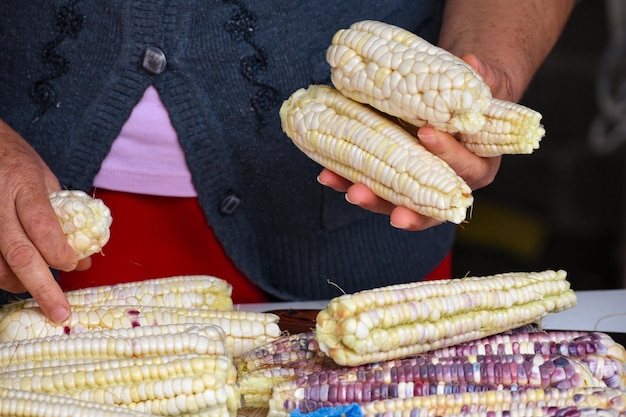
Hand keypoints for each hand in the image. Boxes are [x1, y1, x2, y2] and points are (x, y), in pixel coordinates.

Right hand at [0, 120, 81, 322]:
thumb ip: (64, 217)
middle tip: (61, 312)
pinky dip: (4, 276)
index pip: (42, 224)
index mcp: (23, 185)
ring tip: (42, 293)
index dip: (58, 250)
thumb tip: (86, 258)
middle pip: (19, 253)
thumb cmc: (16, 161)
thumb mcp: (46, 179)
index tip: (74, 265)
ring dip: (21, 285)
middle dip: (43, 286)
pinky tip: (18, 280)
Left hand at [318, 54, 503, 230]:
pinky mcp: (392, 183)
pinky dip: (348, 181)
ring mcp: (417, 189)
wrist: (453, 109)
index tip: (427, 134)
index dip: (449, 154)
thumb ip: (483, 79)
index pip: (467, 168)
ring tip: (353, 192)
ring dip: (373, 199)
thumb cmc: (473, 103)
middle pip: (429, 204)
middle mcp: (447, 186)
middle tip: (389, 207)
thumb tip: (470, 61)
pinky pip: (372, 188)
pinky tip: (328, 175)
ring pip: (396, 203)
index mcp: (478, 167)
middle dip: (408, 207)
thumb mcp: (486, 88)